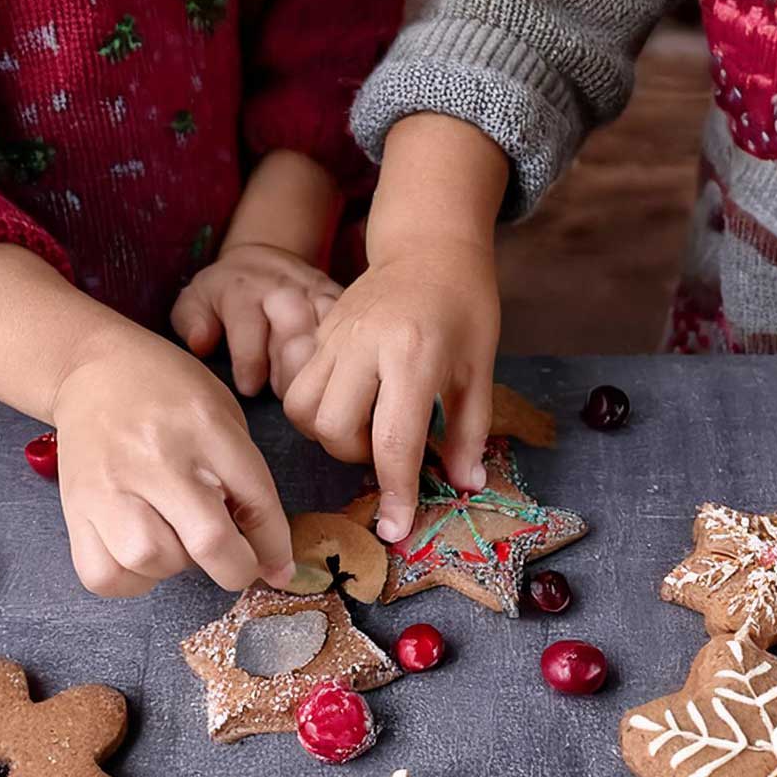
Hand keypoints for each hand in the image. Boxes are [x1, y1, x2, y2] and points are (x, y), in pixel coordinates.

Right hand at [49, 325, 294, 596]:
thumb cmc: (170, 395)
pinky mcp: (76, 507)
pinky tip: (140, 555)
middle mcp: (157, 457)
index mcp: (206, 427)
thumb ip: (246, 480)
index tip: (277, 569)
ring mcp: (110, 484)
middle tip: (233, 563)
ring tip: (174, 539)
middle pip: (208, 541)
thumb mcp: (222, 417)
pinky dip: (130, 580)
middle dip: (234, 568)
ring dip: (174, 566)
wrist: (94, 368)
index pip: (256, 502)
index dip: (274, 548)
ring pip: (151, 560)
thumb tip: (269, 560)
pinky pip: (104, 574)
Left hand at [170, 242, 341, 397]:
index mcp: (244, 290)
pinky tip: (335, 380)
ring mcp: (316, 293)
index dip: (250, 363)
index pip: (249, 327)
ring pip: (328, 332)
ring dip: (320, 368)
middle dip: (290, 370)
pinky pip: (349, 329)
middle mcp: (283, 289)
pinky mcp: (340, 299)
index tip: (249, 388)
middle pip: (296, 331)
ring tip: (311, 394)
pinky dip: (345, 355)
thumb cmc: (225, 292)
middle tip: (285, 398)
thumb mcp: (196, 299)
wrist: (265, 257)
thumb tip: (200, 343)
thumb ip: (190, 321)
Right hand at [282, 236, 499, 541]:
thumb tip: (463, 485)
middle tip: (389, 450)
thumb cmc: (465, 308)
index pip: (394, 441)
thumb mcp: (479, 371)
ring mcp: (334, 337)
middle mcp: (366, 346)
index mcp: (415, 355)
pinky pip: (296, 388)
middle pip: (336, 430)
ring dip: (331, 437)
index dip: (396, 492)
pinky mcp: (317, 333)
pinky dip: (316, 412)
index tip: (397, 529)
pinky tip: (348, 406)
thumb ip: (469, 432)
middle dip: (358, 458)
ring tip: (364, 429)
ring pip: (304, 412)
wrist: (429, 247)